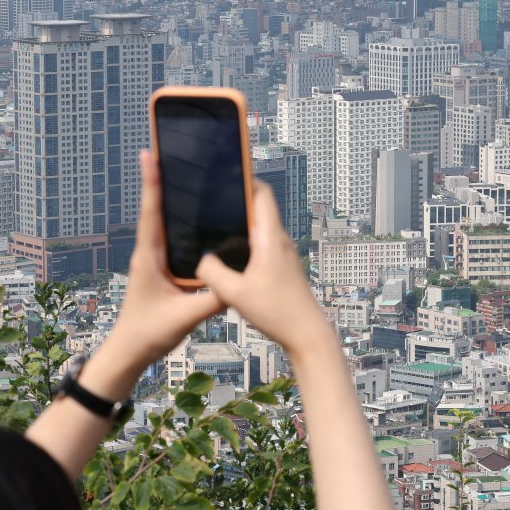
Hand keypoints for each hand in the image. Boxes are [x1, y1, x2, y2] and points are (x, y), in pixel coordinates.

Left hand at [79, 151, 223, 398]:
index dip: (152, 183)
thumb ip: (211, 300)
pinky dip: (177, 221)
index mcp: (149, 258)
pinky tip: (191, 215)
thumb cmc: (148, 334)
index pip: (151, 214)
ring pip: (163, 222)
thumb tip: (238, 282)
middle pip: (156, 209)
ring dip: (169, 198)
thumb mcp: (184, 317)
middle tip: (165, 150)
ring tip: (179, 172)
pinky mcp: (161, 270)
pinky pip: (171, 239)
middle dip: (161, 179)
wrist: (129, 352)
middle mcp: (148, 254)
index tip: (150, 154)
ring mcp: (153, 261)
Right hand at [195, 181, 332, 358]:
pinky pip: (262, 245)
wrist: (307, 334)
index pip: (262, 194)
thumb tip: (202, 260)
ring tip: (214, 225)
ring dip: (241, 224)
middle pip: (260, 209)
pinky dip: (246, 242)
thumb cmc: (276, 311)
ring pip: (260, 228)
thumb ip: (213, 272)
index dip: (245, 180)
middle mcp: (279, 241)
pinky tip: (229, 256)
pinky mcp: (282, 269)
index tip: (224, 175)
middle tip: (211, 200)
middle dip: (237, 201)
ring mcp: (283, 255)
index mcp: (270, 238)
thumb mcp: (235, 293)